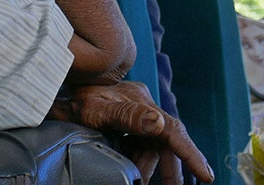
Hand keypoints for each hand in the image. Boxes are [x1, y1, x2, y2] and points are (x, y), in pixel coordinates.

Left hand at [50, 81, 213, 183]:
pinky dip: (139, 162)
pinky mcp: (127, 121)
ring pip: (153, 147)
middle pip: (167, 142)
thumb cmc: (75, 98)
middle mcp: (143, 106)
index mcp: (141, 101)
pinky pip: (140, 146)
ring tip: (142, 184)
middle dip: (173, 169)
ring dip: (150, 169)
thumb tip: (159, 124)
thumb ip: (128, 117)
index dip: (190, 153)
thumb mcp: (97, 110)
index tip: (206, 175)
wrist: (57, 87)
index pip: (172, 130)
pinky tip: (134, 172)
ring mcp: (135, 113)